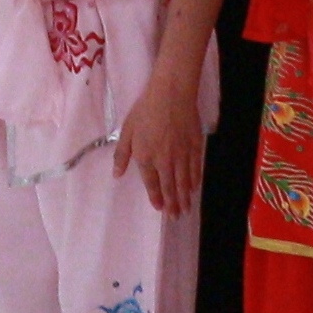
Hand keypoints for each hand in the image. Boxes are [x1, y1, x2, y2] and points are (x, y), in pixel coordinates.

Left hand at [111, 82, 205, 215]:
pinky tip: (195, 188)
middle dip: (173, 204)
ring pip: (184, 181)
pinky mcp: (195, 146)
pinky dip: (195, 180)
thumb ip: (122, 155)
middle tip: (176, 217)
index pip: (152, 183)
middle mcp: (165, 161)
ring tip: (186, 209)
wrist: (171, 95)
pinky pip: (196, 168)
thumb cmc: (145, 110)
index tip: (160, 209)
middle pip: (170, 187)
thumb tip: (116, 175)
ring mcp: (182, 155)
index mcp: (146, 158)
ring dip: (185, 197)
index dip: (156, 197)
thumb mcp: (127, 131)